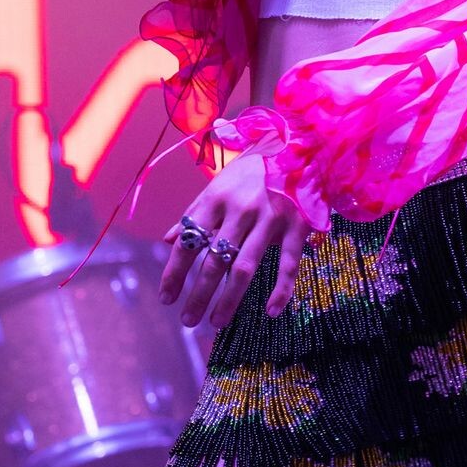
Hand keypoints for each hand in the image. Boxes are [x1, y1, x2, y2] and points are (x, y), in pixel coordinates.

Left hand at [159, 146, 311, 330]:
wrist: (301, 145)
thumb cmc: (253, 170)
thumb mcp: (219, 185)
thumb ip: (195, 214)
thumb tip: (167, 240)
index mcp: (216, 198)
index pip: (189, 242)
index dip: (175, 272)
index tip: (166, 298)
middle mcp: (240, 209)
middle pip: (213, 260)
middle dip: (198, 294)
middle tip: (188, 321)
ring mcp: (270, 218)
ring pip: (244, 266)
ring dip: (229, 299)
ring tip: (216, 322)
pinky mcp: (297, 225)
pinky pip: (288, 263)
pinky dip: (281, 289)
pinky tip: (272, 311)